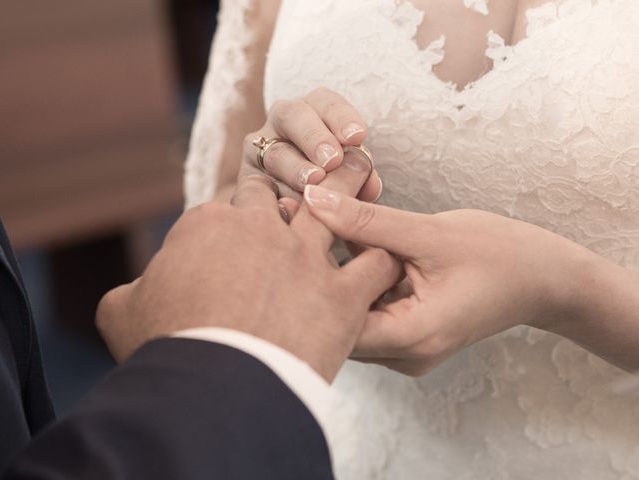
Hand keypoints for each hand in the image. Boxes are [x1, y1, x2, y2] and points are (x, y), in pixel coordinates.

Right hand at [96, 174, 399, 382]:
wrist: (211, 388)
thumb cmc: (164, 347)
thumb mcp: (124, 312)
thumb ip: (131, 293)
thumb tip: (132, 294)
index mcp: (210, 226)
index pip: (227, 208)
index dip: (235, 217)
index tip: (241, 230)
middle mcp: (261, 230)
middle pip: (275, 199)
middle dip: (280, 199)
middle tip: (290, 205)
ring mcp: (306, 257)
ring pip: (335, 206)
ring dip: (347, 189)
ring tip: (362, 172)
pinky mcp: (341, 295)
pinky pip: (376, 266)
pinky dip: (382, 260)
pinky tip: (386, 259)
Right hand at [240, 87, 382, 204]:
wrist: (300, 216)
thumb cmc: (334, 186)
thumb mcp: (351, 177)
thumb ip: (362, 178)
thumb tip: (371, 186)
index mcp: (315, 110)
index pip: (326, 102)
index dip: (341, 116)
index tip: (357, 136)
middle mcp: (283, 122)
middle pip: (293, 115)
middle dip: (314, 137)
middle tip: (333, 160)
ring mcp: (261, 149)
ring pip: (274, 152)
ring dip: (296, 168)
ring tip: (314, 182)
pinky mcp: (249, 180)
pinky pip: (259, 185)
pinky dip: (278, 196)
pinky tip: (293, 208)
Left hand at [304, 185, 598, 375]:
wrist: (544, 278)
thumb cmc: (499, 254)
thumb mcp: (430, 232)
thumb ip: (367, 220)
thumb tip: (313, 200)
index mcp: (412, 336)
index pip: (334, 322)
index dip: (305, 280)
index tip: (282, 239)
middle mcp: (405, 355)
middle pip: (339, 320)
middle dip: (316, 274)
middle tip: (292, 228)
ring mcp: (407, 349)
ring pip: (352, 314)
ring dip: (337, 274)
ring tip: (318, 230)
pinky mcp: (409, 335)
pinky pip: (370, 310)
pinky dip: (358, 280)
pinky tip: (351, 244)